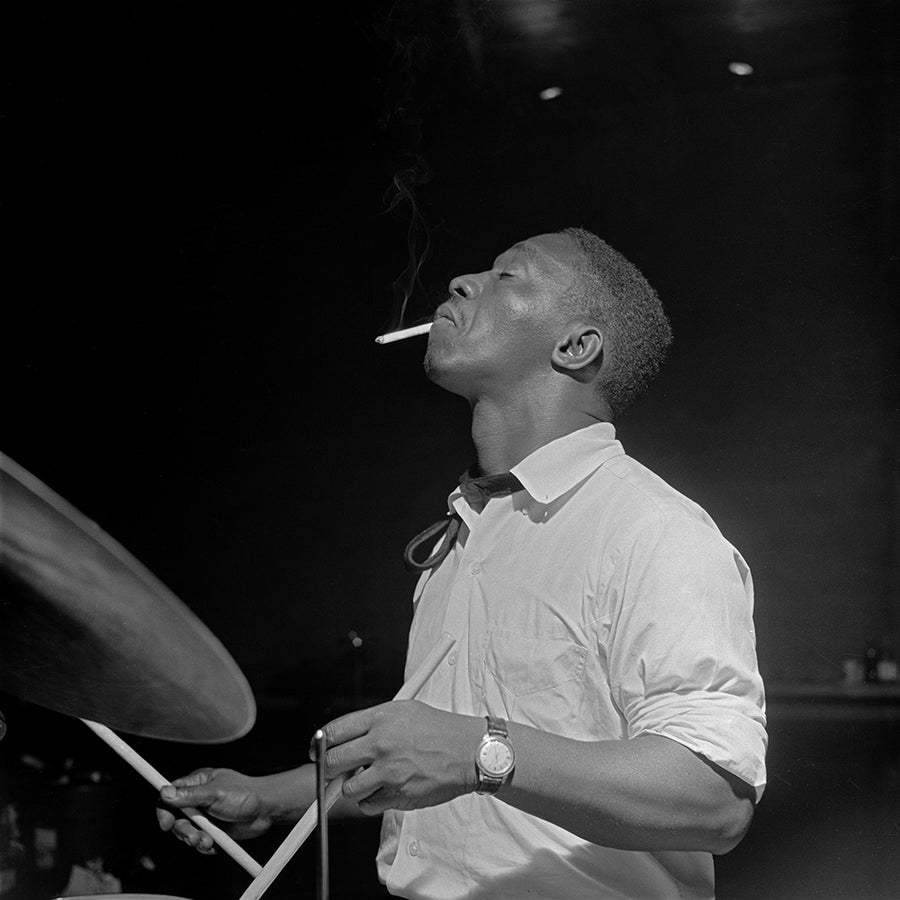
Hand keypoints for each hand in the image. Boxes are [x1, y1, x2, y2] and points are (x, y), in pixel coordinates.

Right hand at [156, 767, 274, 852]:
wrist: (266, 810)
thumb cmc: (246, 793)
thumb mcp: (215, 792)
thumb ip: (190, 795)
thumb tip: (165, 792)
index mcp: (197, 783)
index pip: (170, 795)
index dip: (165, 810)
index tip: (167, 823)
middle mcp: (198, 800)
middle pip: (175, 818)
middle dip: (183, 830)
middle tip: (194, 835)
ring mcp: (205, 816)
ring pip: (186, 832)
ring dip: (194, 840)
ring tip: (208, 841)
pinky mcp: (213, 831)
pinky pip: (199, 842)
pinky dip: (204, 846)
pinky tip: (214, 845)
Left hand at [319, 700, 481, 815]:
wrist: (469, 751)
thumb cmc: (440, 730)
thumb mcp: (405, 710)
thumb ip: (375, 723)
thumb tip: (348, 736)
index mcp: (380, 718)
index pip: (334, 731)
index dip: (320, 743)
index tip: (317, 750)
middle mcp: (380, 743)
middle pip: (332, 762)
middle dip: (327, 770)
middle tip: (331, 771)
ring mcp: (388, 771)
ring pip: (348, 788)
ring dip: (352, 787)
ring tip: (369, 778)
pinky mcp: (397, 794)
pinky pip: (369, 804)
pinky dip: (372, 800)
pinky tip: (386, 788)